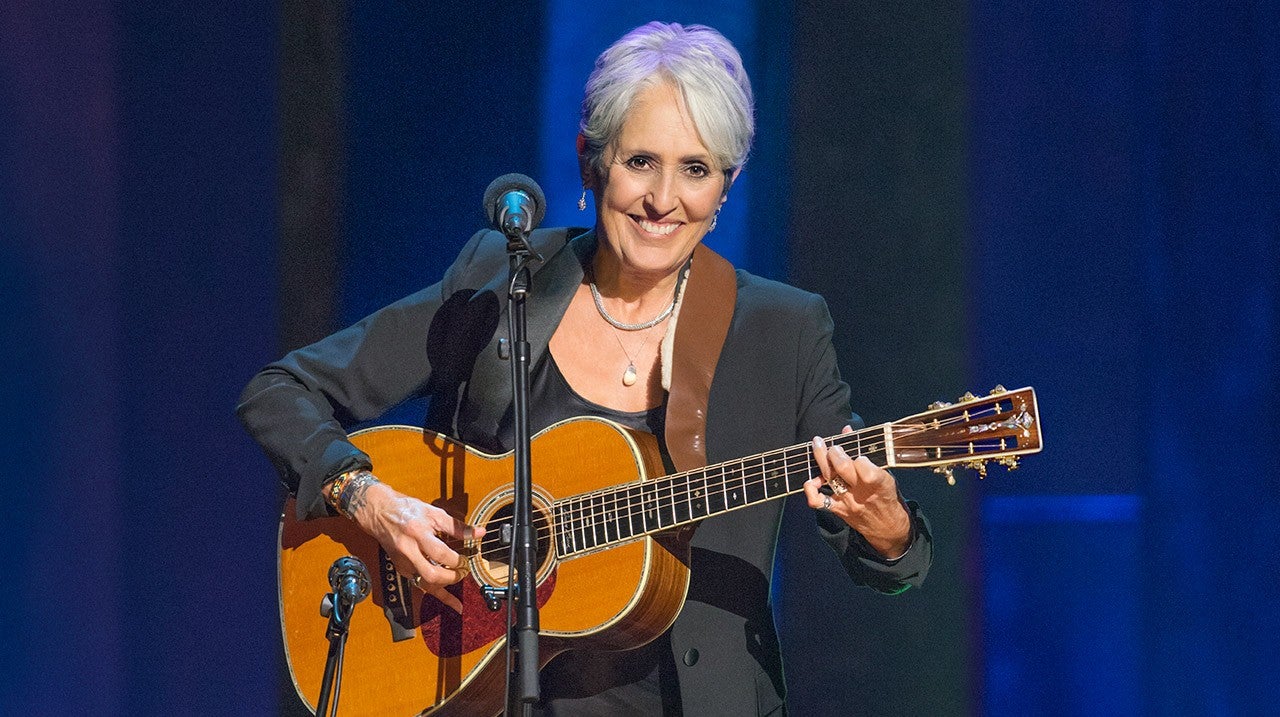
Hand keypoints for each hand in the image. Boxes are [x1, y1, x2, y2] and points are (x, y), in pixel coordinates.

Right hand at [348, 480, 484, 612]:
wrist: (380, 513)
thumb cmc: (407, 510)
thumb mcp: (434, 513)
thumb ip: (457, 526)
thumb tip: (478, 533)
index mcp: (417, 533)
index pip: (440, 553)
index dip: (457, 560)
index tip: (466, 559)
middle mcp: (409, 551)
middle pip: (431, 574)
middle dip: (451, 578)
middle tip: (464, 572)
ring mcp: (404, 562)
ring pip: (424, 584)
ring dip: (444, 592)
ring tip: (458, 597)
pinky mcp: (402, 569)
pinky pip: (420, 584)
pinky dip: (435, 593)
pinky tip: (449, 601)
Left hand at [804, 426, 911, 558]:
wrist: (888, 529)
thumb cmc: (887, 496)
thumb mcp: (886, 475)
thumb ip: (867, 453)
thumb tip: (847, 429)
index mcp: (879, 482)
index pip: (864, 465)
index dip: (858, 456)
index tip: (858, 453)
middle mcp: (861, 492)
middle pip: (842, 467)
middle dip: (834, 451)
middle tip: (833, 446)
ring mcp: (847, 501)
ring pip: (829, 478)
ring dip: (820, 460)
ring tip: (818, 447)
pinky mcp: (838, 510)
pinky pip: (818, 501)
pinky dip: (810, 489)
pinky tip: (812, 480)